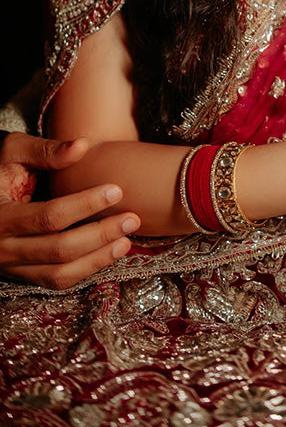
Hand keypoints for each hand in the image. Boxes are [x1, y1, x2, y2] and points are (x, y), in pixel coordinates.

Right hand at [0, 131, 140, 288]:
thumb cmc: (2, 171)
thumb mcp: (14, 153)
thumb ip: (45, 150)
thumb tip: (82, 145)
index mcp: (0, 216)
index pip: (49, 217)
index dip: (85, 205)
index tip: (117, 190)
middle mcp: (4, 247)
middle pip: (58, 250)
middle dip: (99, 235)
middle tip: (132, 219)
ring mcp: (12, 266)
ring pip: (59, 274)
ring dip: (97, 259)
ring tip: (126, 241)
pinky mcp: (23, 274)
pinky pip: (56, 281)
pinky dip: (86, 270)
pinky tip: (109, 253)